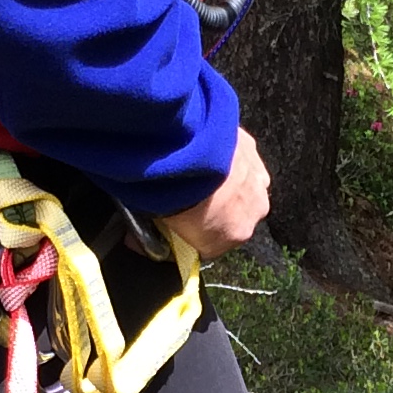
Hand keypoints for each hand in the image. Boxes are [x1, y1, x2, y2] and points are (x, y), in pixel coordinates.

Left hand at [157, 127, 269, 260]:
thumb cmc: (176, 193)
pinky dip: (226, 158)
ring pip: (241, 187)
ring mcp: (257, 179)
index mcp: (237, 234)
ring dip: (224, 183)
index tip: (179, 224)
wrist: (189, 151)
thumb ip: (156, 239)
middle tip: (187, 196)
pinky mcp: (253, 150)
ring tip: (197, 173)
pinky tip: (206, 152)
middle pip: (232, 214)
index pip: (215, 243)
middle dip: (214, 208)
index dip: (195, 234)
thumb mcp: (160, 226)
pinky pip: (239, 159)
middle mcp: (255, 210)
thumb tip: (135, 243)